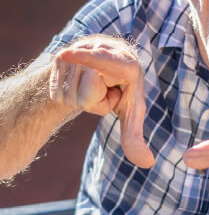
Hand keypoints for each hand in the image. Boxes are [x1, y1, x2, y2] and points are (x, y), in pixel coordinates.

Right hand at [50, 37, 154, 168]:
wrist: (106, 68)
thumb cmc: (124, 91)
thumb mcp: (132, 113)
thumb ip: (135, 137)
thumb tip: (148, 163)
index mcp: (127, 63)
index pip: (104, 62)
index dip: (85, 58)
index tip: (64, 55)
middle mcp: (102, 51)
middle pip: (86, 94)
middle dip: (94, 103)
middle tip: (105, 91)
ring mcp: (78, 51)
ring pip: (68, 92)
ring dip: (79, 98)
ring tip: (94, 86)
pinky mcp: (61, 54)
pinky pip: (55, 89)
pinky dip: (66, 94)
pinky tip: (78, 82)